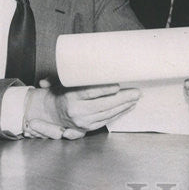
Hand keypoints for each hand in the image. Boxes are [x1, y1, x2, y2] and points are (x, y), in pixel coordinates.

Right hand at [23, 80, 139, 138]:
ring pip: (107, 114)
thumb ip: (75, 74)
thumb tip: (87, 61)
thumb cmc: (62, 92)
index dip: (105, 90)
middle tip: (136, 92)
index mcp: (69, 97)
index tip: (118, 85)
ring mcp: (82, 122)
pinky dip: (119, 113)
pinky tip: (129, 106)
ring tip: (136, 98)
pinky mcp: (88, 128)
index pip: (89, 93)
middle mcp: (76, 111)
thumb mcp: (65, 81)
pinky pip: (107, 121)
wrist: (51, 112)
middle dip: (122, 99)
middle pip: (102, 105)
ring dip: (124, 106)